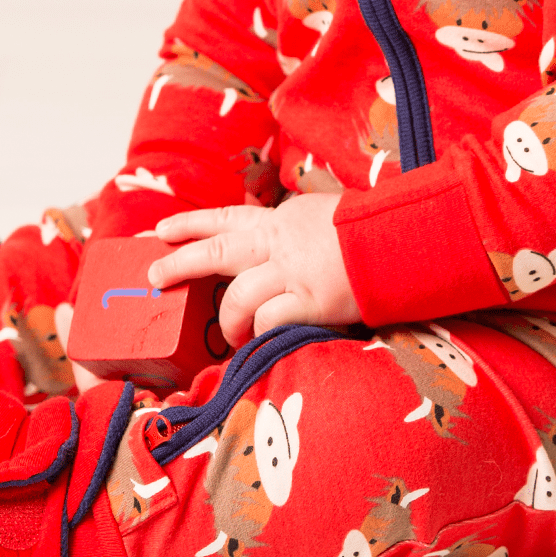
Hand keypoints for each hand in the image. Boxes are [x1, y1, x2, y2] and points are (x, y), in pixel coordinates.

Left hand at [148, 195, 361, 346]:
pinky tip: (263, 342)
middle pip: (217, 251)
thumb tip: (278, 241)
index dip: (190, 224)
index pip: (226, 218)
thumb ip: (295, 229)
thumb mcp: (323, 214)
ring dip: (229, 321)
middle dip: (180, 263)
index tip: (160, 230)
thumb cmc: (368, 228)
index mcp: (281, 220)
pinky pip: (271, 321)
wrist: (401, 238)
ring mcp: (293, 273)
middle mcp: (279, 243)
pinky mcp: (310, 301)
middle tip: (154, 276)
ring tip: (232, 337)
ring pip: (238, 296)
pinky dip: (263, 334)